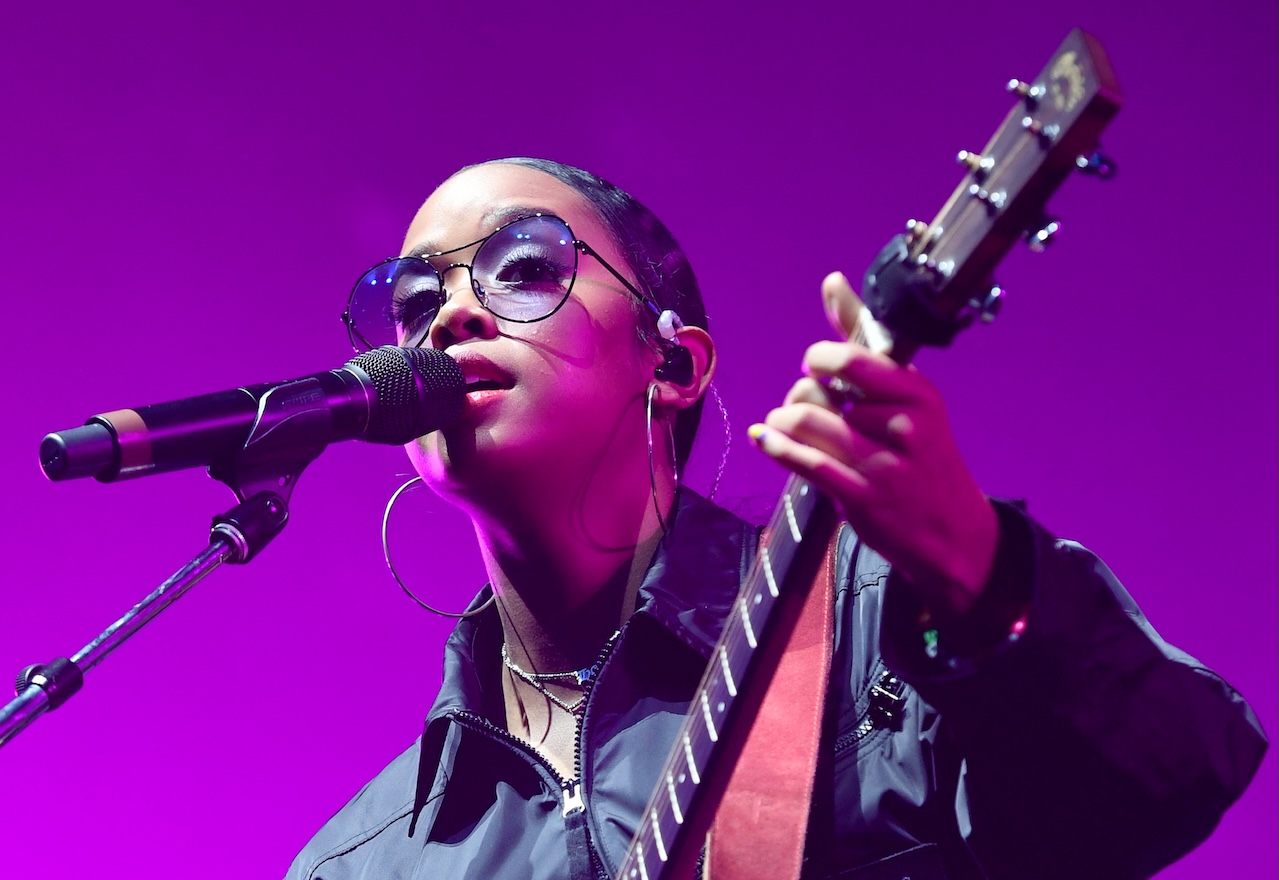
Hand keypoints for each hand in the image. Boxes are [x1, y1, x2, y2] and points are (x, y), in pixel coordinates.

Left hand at [749, 272, 997, 615]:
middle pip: (816, 391)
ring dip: (782, 423)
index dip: (819, 361)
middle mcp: (905, 424)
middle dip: (797, 396)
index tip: (819, 371)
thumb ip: (865, 340)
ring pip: (805, 423)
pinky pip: (804, 462)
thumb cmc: (922, 452)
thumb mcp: (908, 394)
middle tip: (803, 406)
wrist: (954, 531)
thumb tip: (832, 281)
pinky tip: (765, 440)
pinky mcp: (862, 497)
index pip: (849, 357)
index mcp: (917, 391)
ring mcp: (884, 463)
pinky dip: (775, 446)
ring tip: (784, 426)